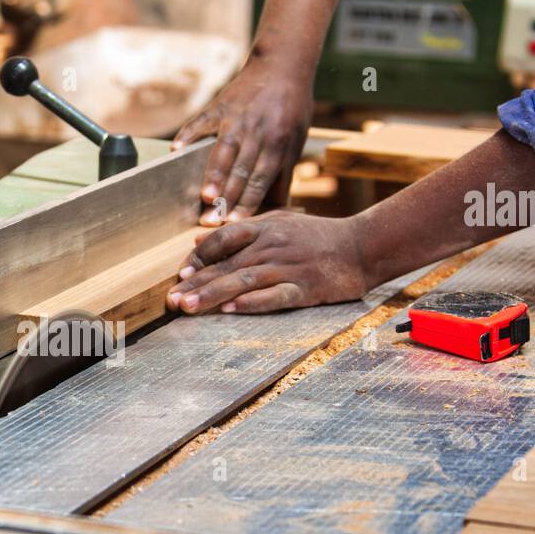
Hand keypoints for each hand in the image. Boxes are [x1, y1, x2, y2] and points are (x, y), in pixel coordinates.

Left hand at [167, 211, 369, 313]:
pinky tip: (231, 310)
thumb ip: (239, 232)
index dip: (198, 258)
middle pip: (226, 264)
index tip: (180, 275)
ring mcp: (287, 267)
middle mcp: (271, 246)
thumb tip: (198, 240)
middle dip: (195, 284)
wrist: (363, 245)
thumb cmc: (318, 236)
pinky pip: (274, 296)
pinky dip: (252, 303)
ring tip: (189, 307)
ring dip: (213, 294)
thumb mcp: (277, 223)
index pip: (222, 240)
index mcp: (264, 228)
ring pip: (243, 280)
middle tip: (171, 300)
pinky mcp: (304, 288)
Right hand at [172, 61, 311, 225]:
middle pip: (241, 171)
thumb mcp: (295, 142)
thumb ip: (283, 174)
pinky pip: (201, 121)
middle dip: (228, 197)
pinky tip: (176, 150)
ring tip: (205, 195)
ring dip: (214, 173)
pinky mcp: (220, 106)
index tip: (235, 223)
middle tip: (213, 220)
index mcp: (278, 144)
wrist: (283, 65)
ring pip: (224, 150)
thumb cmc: (291, 110)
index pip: (261, 180)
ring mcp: (237, 119)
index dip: (248, 203)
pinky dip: (188, 134)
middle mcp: (257, 133)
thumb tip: (278, 208)